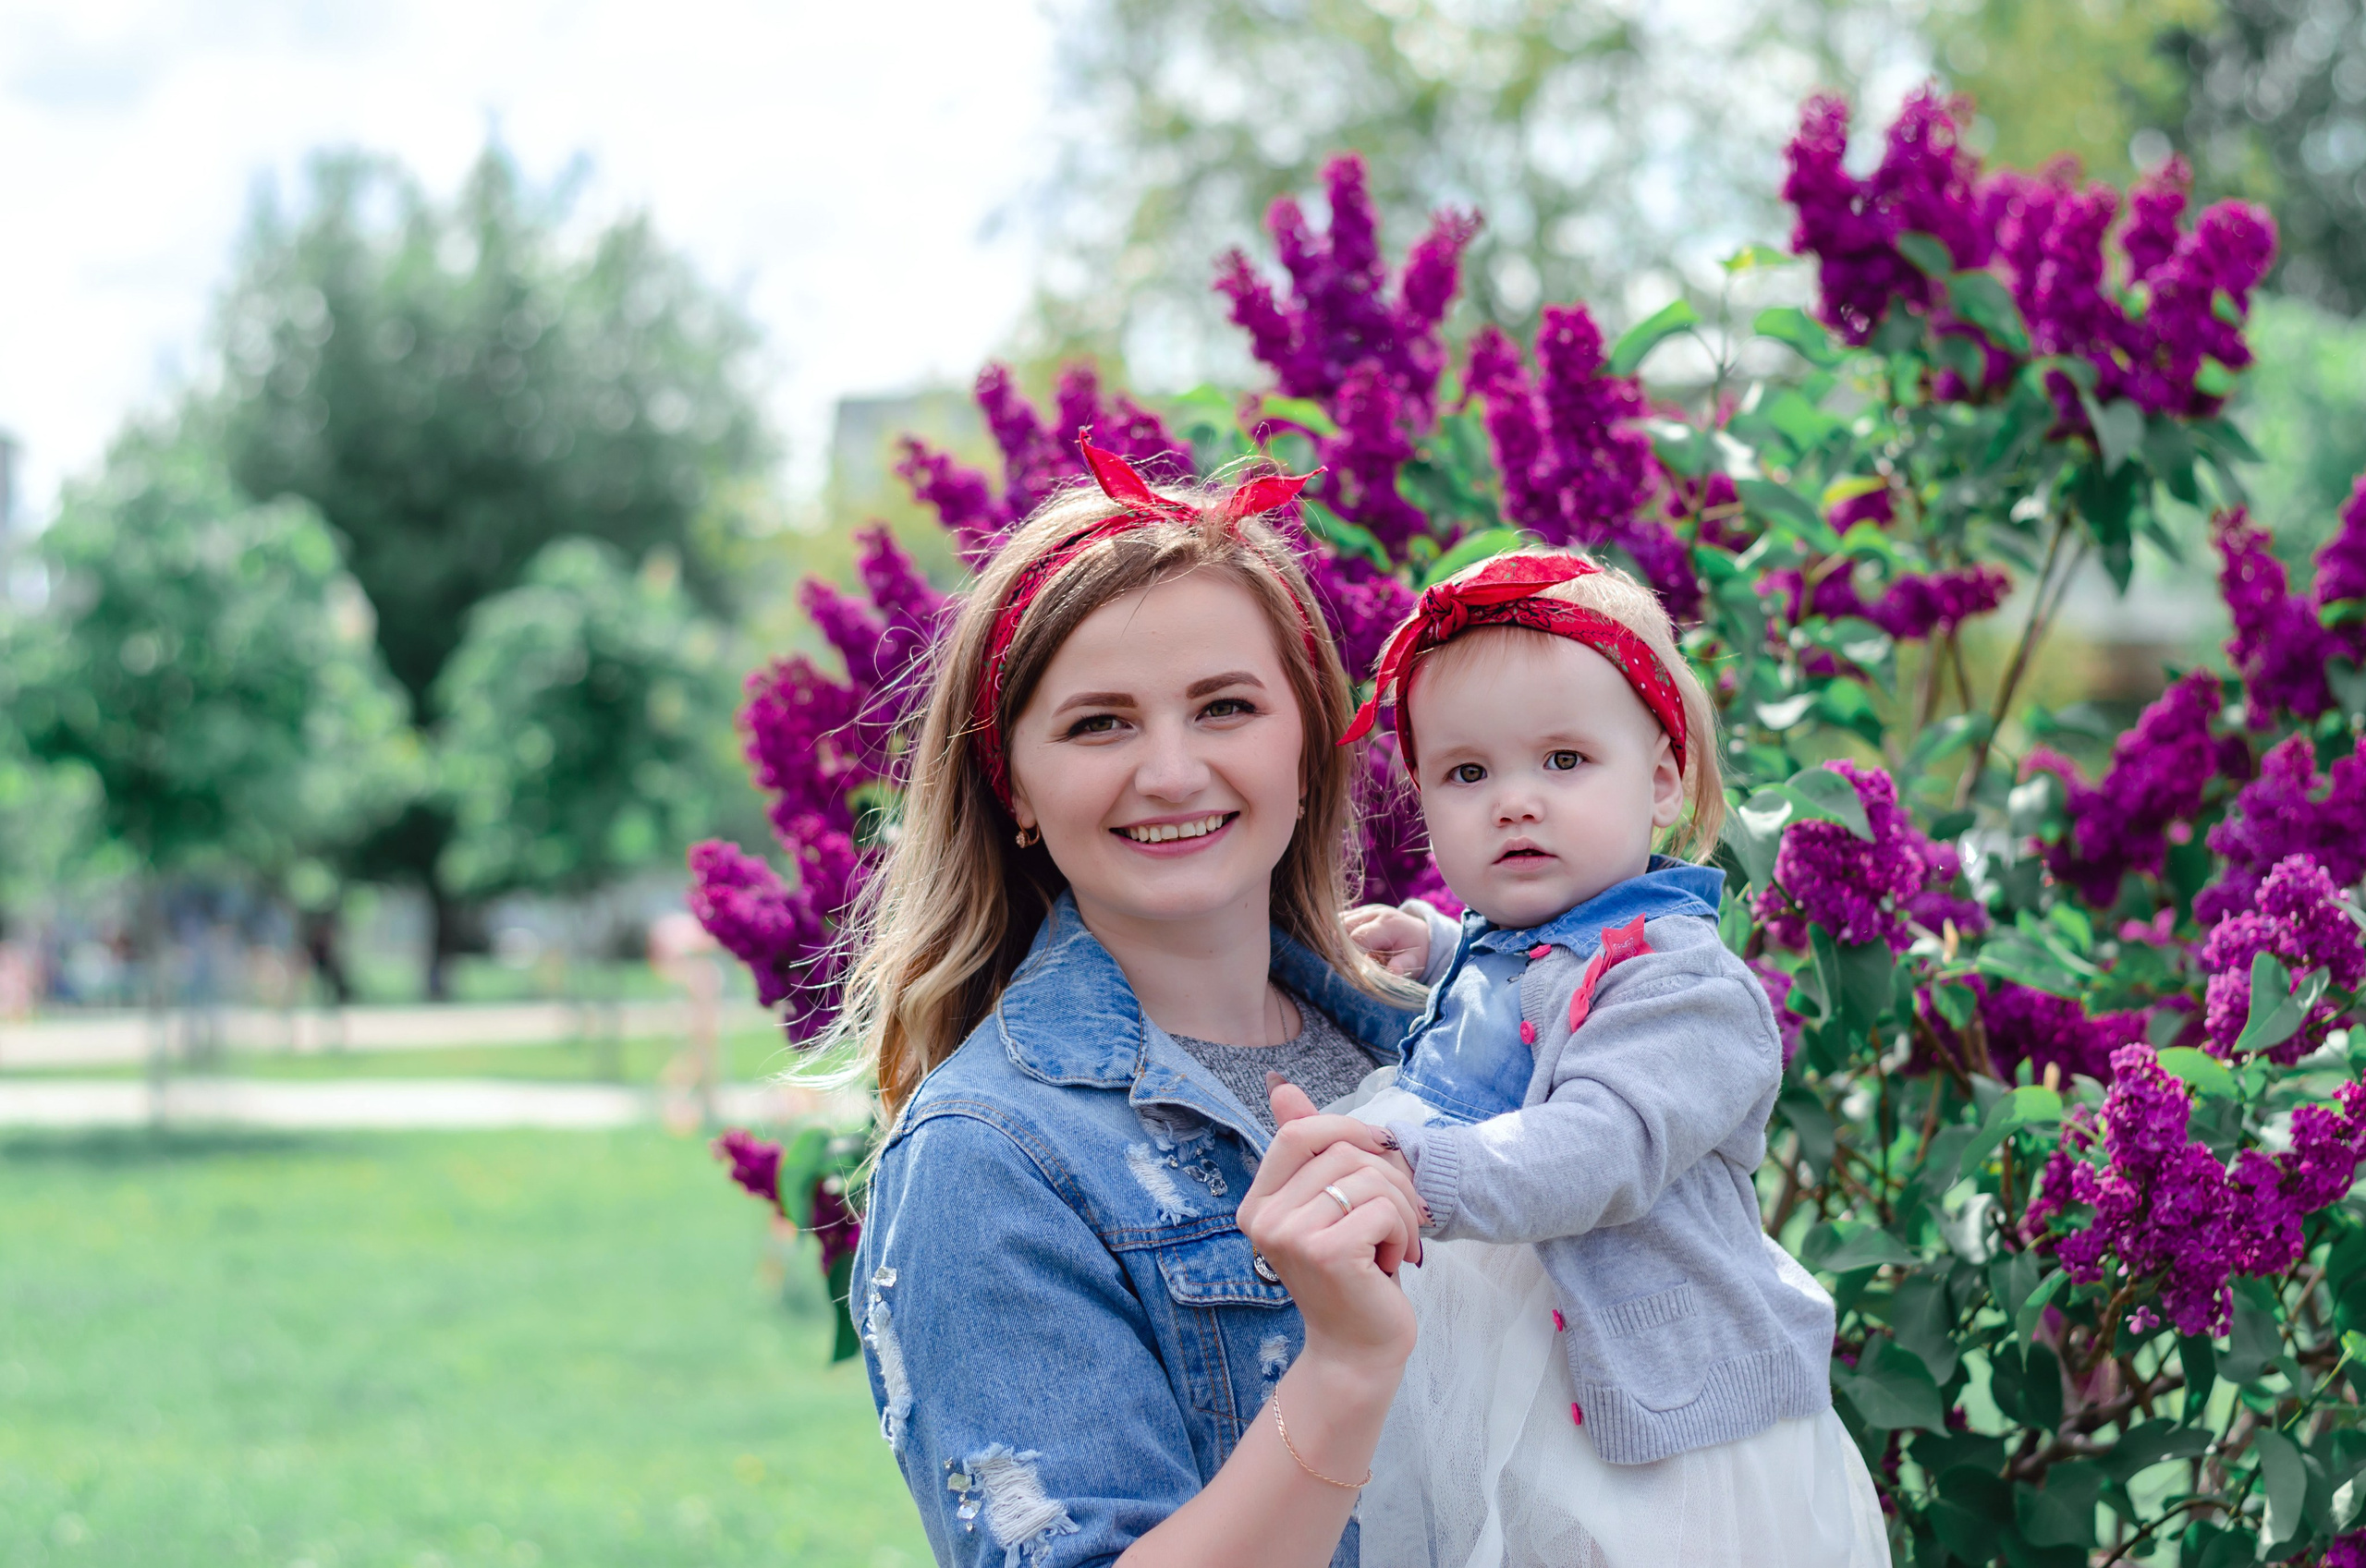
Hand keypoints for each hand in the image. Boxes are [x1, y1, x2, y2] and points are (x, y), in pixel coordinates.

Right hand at [1263, 1077, 1423, 1258]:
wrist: (1361, 1339)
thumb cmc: (1351, 1267)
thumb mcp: (1328, 1204)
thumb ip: (1309, 1149)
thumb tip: (1279, 1084)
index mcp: (1259, 1203)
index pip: (1294, 1135)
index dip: (1344, 1128)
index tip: (1379, 1148)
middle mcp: (1265, 1220)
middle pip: (1341, 1153)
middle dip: (1390, 1179)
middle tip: (1402, 1217)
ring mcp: (1291, 1237)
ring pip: (1368, 1179)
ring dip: (1402, 1211)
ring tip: (1397, 1244)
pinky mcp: (1327, 1254)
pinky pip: (1384, 1209)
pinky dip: (1404, 1232)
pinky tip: (1393, 1260)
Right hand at [1345, 904, 1431, 976]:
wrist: (1418, 933)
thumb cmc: (1415, 951)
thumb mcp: (1415, 960)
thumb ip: (1403, 965)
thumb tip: (1394, 972)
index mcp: (1388, 924)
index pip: (1357, 937)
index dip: (1351, 955)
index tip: (1356, 969)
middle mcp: (1374, 912)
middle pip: (1342, 928)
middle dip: (1342, 948)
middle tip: (1351, 964)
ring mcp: (1364, 910)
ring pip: (1338, 923)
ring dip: (1339, 941)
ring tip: (1350, 956)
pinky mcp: (1357, 912)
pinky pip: (1339, 921)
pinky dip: (1340, 936)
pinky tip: (1349, 948)